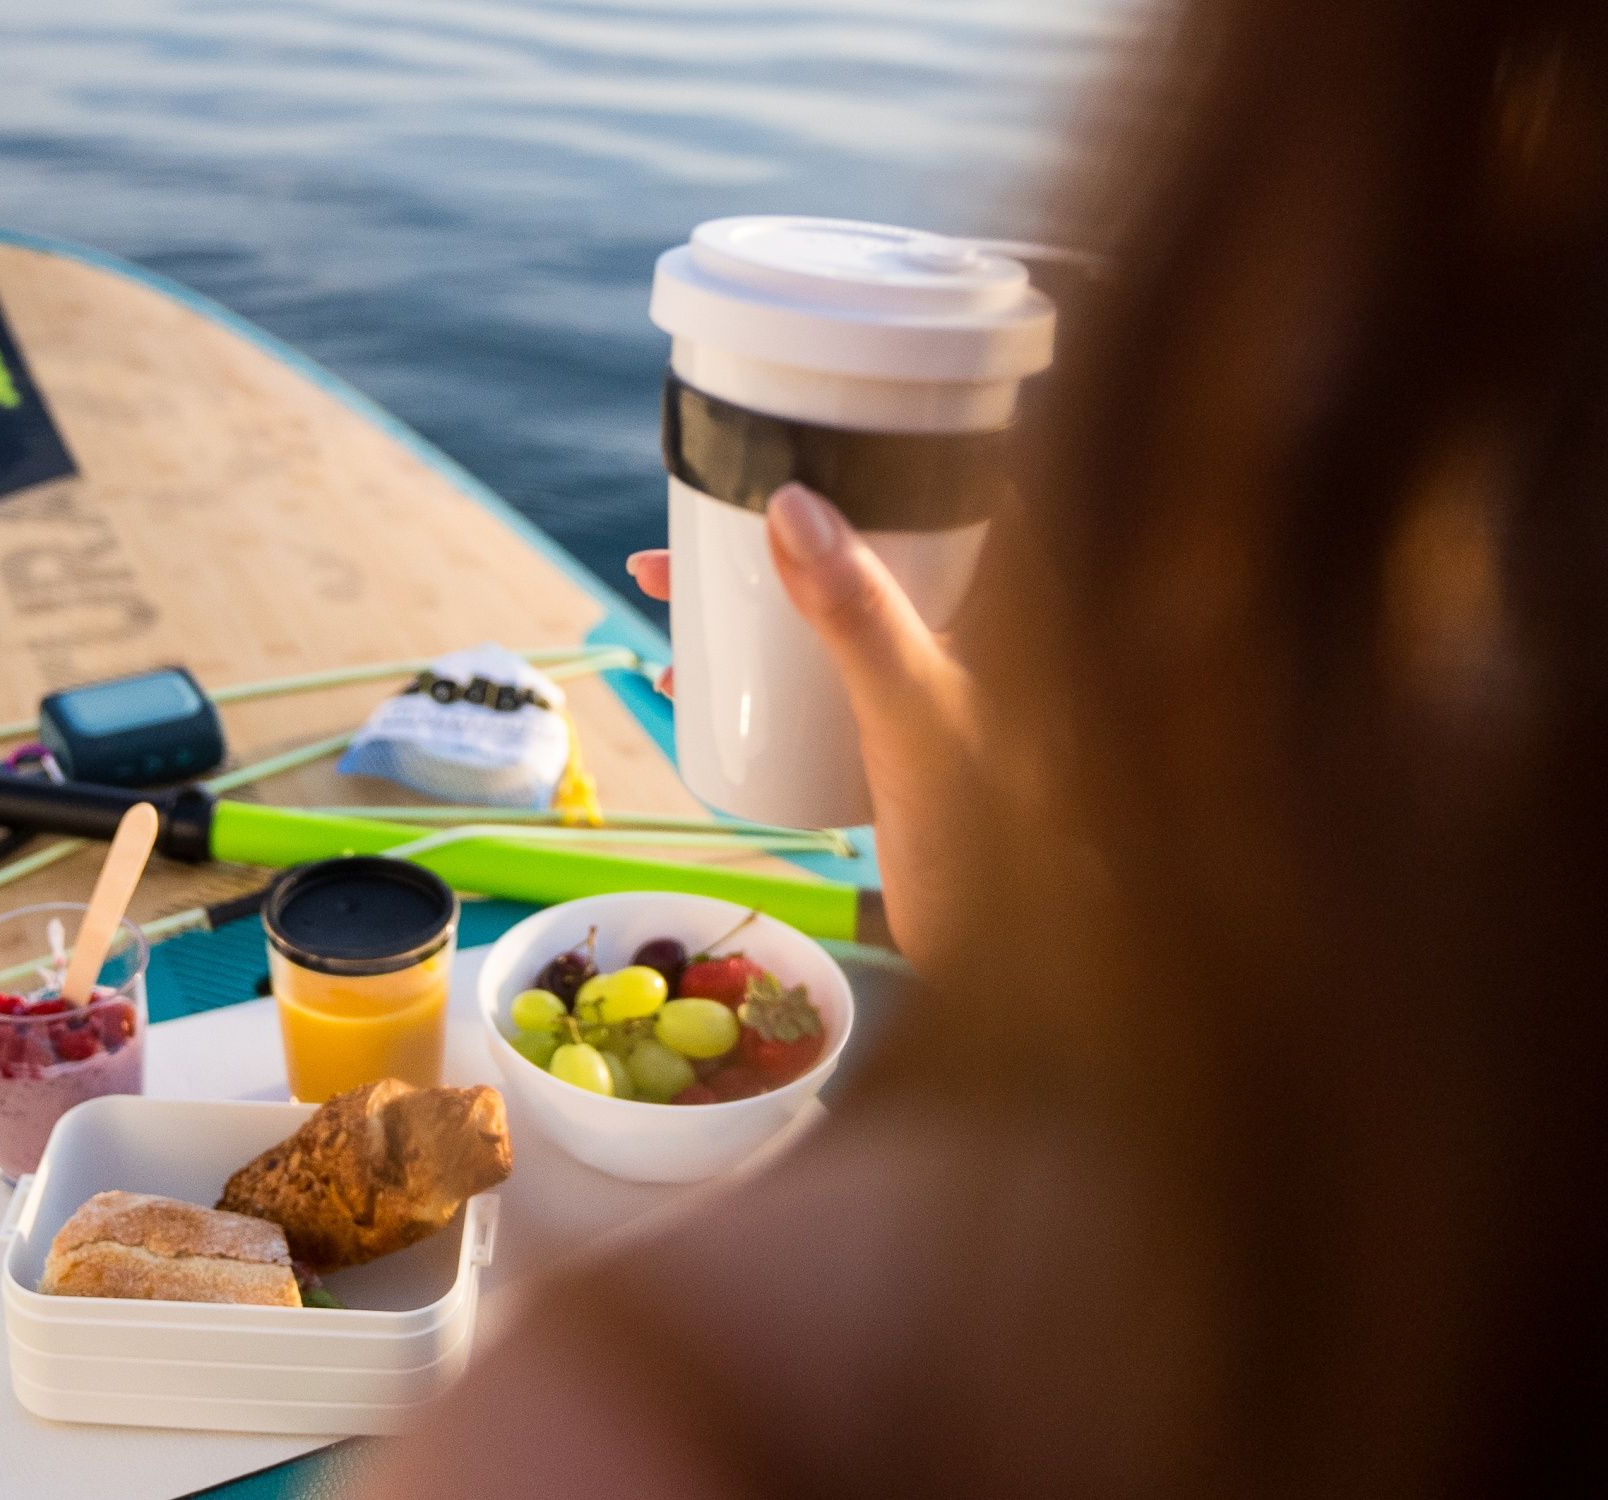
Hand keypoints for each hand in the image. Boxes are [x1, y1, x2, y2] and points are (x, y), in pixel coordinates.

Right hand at [628, 484, 976, 969]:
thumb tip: (790, 504)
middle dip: (772, 528)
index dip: (871, 444)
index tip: (788, 429)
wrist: (1013, 962)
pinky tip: (690, 684)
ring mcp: (936, 681)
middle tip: (686, 529)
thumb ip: (861, 613)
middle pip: (867, 541)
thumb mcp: (916, 711)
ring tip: (664, 594)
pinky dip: (755, 668)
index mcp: (1011, 597)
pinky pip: (820, 676)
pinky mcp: (903, 735)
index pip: (950, 480)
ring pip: (833, 607)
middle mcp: (975, 625)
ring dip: (751, 596)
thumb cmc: (995, 838)